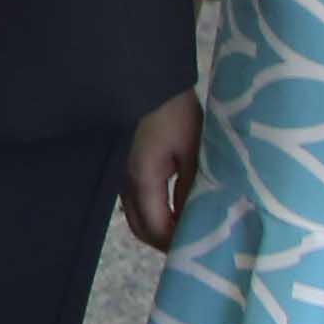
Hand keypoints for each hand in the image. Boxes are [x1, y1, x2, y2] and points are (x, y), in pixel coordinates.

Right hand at [118, 90, 204, 249]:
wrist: (141, 78)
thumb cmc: (171, 110)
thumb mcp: (192, 149)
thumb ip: (193, 188)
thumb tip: (198, 219)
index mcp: (143, 180)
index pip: (157, 230)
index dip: (178, 244)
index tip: (204, 245)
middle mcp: (125, 184)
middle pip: (141, 230)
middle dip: (167, 241)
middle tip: (196, 240)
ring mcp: (120, 176)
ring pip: (135, 217)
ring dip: (159, 227)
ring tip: (188, 224)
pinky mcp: (121, 167)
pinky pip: (134, 201)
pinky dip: (153, 211)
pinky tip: (173, 205)